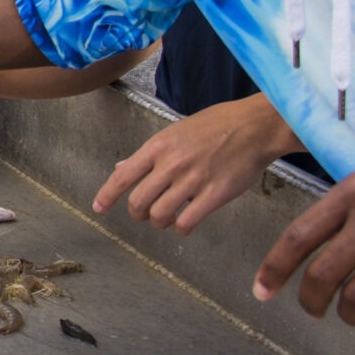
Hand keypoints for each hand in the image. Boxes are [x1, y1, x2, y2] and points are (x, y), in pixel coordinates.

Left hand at [93, 93, 299, 234]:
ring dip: (160, 223)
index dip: (107, 195)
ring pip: (160, 215)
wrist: (255, 126)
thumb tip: (121, 168)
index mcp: (159, 146)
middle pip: (138, 202)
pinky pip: (187, 222)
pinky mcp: (215, 194)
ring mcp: (193, 180)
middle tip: (145, 214)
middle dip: (138, 214)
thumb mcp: (176, 132)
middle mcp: (171, 163)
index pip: (123, 176)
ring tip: (168, 218)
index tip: (98, 208)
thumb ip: (149, 154)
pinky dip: (181, 229)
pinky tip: (186, 223)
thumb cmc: (217, 126)